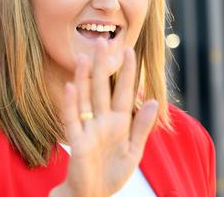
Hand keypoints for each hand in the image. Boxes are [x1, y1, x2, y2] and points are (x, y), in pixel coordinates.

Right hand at [50, 39, 158, 196]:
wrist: (93, 194)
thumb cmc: (112, 173)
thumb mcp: (134, 151)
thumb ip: (142, 127)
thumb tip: (152, 101)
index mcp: (118, 122)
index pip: (123, 92)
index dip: (126, 72)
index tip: (129, 50)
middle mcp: (102, 120)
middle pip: (101, 88)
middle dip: (102, 66)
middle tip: (102, 42)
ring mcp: (88, 128)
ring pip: (85, 98)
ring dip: (83, 78)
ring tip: (83, 58)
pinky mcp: (76, 140)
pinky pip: (72, 119)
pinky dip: (71, 103)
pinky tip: (71, 87)